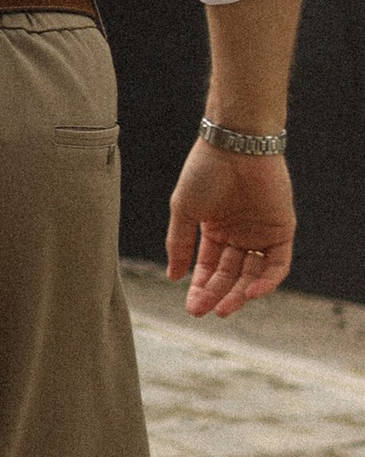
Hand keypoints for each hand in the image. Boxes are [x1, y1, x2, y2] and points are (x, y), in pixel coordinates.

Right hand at [165, 138, 296, 317]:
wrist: (235, 145)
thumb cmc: (205, 171)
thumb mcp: (184, 210)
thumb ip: (180, 244)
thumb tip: (173, 277)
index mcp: (215, 229)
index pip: (209, 267)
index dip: (201, 287)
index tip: (191, 307)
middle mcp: (239, 234)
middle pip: (230, 274)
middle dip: (217, 294)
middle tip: (204, 312)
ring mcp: (261, 233)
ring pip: (252, 274)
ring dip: (240, 293)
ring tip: (224, 309)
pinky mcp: (282, 229)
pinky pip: (277, 263)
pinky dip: (266, 281)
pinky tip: (249, 292)